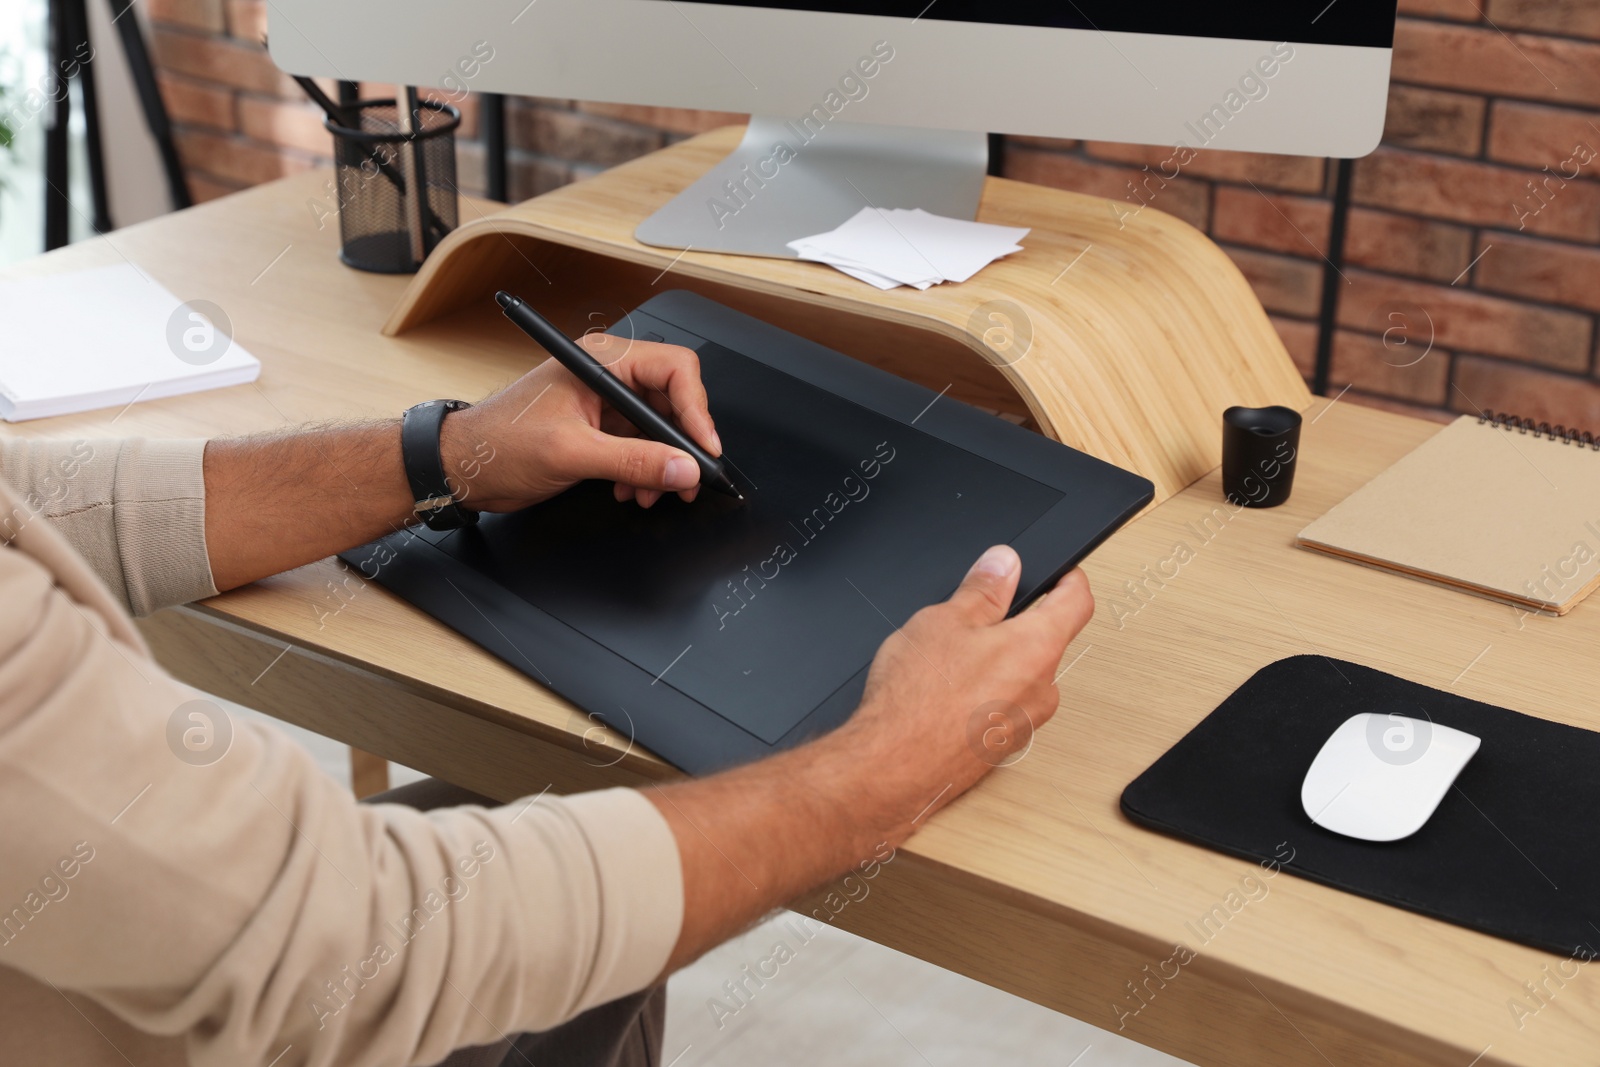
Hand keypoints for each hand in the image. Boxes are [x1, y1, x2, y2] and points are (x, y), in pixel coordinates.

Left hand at [438, 333, 721, 511]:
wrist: (463, 468)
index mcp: (600, 361)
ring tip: (652, 492)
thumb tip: (681, 467)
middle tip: (687, 478)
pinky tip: (629, 489)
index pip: (675, 368)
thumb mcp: (571, 453)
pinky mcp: (599, 429)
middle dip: (681, 444)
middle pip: (672, 401)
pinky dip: (643, 471)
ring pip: (659, 429)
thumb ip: (633, 461)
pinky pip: (640, 446)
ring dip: (662, 464)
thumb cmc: (497, 443)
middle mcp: (606, 375)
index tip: (703, 447)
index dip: (696, 408)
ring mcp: (603, 403)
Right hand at [827, 545, 1093, 841]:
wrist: (892, 767)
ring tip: (948, 662)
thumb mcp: (944, 621)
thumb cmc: (917, 700)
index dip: (1070, 578)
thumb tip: (1004, 563)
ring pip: (1021, 676)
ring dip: (996, 662)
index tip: (1060, 571)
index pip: (1077, 602)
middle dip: (1015, 624)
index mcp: (1037, 648)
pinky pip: (1003, 707)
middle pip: (1045, 641)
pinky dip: (983, 694)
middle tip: (974, 617)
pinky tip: (945, 694)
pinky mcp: (1002, 746)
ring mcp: (1025, 723)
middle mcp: (1042, 689)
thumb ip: (983, 589)